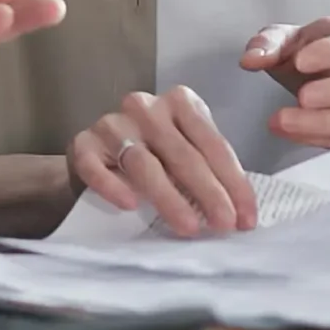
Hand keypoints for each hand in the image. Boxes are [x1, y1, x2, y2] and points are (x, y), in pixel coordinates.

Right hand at [67, 86, 258, 235]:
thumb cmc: (151, 160)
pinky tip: (130, 205)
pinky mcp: (82, 144)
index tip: (246, 218)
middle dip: (209, 193)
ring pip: (144, 162)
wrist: (94, 163)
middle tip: (224, 225)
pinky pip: (96, 166)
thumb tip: (239, 213)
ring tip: (189, 227)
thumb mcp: (183, 157)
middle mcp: (146, 107)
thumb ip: (207, 172)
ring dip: (169, 197)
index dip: (233, 183)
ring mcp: (111, 124)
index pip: (213, 145)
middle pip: (182, 154)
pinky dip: (113, 185)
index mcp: (180, 103)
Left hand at [243, 17, 329, 147]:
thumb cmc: (307, 52)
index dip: (329, 53)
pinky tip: (287, 130)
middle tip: (303, 96)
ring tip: (284, 119)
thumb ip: (268, 44)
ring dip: (320, 122)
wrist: (324, 73)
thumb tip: (251, 58)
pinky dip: (311, 137)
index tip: (301, 62)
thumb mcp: (285, 39)